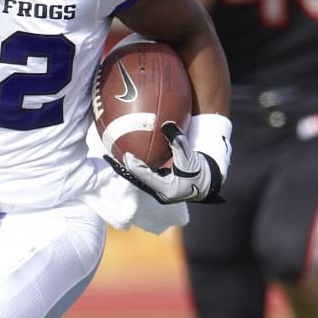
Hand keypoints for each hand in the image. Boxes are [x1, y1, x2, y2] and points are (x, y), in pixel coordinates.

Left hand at [106, 124, 221, 204]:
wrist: (208, 182)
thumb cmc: (200, 171)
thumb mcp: (190, 157)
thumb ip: (178, 142)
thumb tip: (166, 124)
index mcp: (167, 189)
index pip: (146, 177)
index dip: (135, 167)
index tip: (125, 156)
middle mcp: (160, 192)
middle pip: (137, 179)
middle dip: (124, 169)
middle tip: (109, 157)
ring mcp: (159, 190)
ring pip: (140, 178)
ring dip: (128, 168)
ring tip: (114, 156)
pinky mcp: (160, 185)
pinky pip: (145, 175)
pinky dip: (138, 166)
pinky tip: (130, 155)